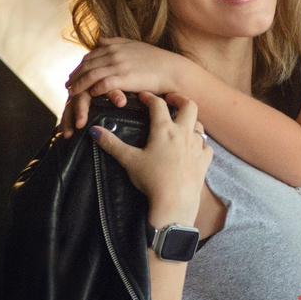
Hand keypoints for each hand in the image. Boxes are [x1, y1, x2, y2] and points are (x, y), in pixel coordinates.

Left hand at [67, 38, 192, 131]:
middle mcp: (114, 54)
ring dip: (79, 85)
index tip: (73, 75)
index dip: (79, 66)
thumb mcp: (135, 46)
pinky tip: (89, 95)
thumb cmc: (157, 61)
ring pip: (91, 75)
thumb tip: (100, 40)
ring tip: (72, 94)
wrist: (173, 70)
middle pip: (87, 65)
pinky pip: (103, 83)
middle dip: (75, 76)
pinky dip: (94, 89)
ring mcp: (119, 66)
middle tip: (67, 86)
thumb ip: (116, 42)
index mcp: (116, 47)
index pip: (90, 56)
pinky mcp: (125, 78)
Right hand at [91, 92, 210, 227]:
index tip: (144, 97)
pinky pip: (206, 146)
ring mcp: (197, 147)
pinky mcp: (204, 161)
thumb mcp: (129, 160)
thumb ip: (112, 144)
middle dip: (179, 99)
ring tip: (182, 124)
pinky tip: (194, 148)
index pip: (158, 104)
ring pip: (199, 125)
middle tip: (171, 99)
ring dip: (191, 121)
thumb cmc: (151, 180)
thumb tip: (94, 131)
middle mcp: (183, 133)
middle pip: (189, 105)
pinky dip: (200, 144)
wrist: (174, 202)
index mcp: (164, 129)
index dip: (150, 97)